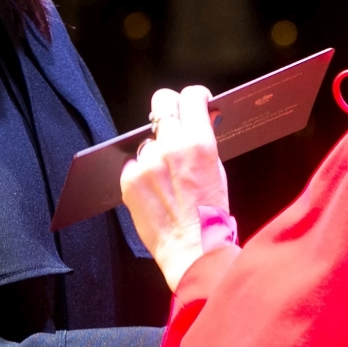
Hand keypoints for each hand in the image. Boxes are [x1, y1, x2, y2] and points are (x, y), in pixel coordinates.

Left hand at [121, 86, 230, 289]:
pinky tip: (155, 190)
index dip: (195, 97)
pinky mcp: (129, 179)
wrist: (192, 250)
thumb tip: (203, 119)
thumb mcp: (219, 170)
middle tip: (175, 121)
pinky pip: (135, 163)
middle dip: (170, 108)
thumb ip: (206, 141)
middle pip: (161, 103)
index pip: (191, 97)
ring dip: (157, 150)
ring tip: (168, 176)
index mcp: (198, 143)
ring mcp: (146, 163)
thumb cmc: (211, 216)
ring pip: (149, 140)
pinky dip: (143, 172)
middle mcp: (169, 147)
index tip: (196, 103)